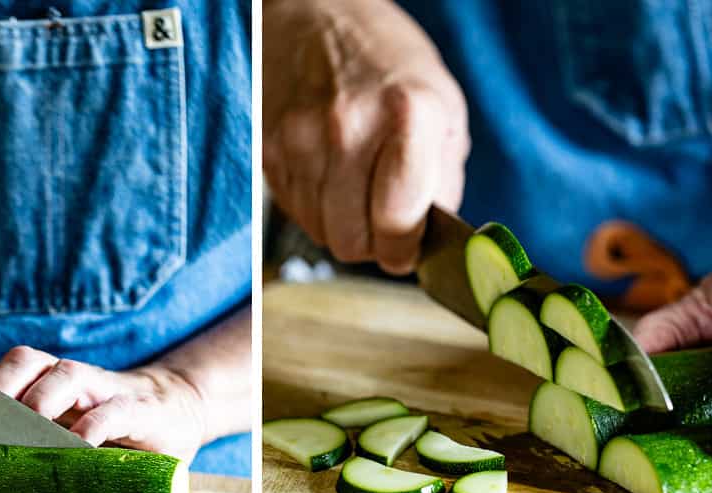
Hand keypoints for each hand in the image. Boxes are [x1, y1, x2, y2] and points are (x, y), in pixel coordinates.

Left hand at [0, 347, 208, 462]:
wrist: (176, 412)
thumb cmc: (108, 434)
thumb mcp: (67, 436)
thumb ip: (33, 448)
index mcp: (45, 383)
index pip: (1, 371)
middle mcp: (70, 378)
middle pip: (26, 360)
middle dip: (0, 383)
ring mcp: (105, 390)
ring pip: (66, 373)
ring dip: (42, 397)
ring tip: (30, 425)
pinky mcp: (140, 409)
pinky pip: (114, 410)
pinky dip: (95, 425)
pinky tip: (82, 445)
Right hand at [263, 0, 468, 273]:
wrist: (313, 15)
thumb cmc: (387, 60)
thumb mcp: (443, 107)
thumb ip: (442, 181)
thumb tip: (431, 240)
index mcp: (406, 116)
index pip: (397, 225)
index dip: (405, 250)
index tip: (409, 248)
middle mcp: (347, 129)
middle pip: (352, 243)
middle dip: (374, 244)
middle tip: (384, 221)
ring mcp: (300, 140)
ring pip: (321, 234)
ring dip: (344, 226)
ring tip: (357, 188)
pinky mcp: (268, 150)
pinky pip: (296, 212)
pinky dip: (317, 208)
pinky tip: (330, 174)